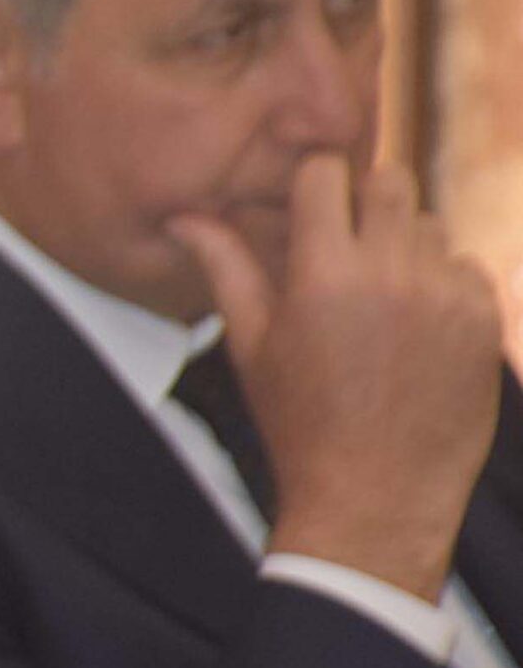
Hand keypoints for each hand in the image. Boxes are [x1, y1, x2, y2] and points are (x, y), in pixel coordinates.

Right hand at [167, 155, 503, 599]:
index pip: (327, 172)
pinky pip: (463, 267)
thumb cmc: (299, 422)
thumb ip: (225, 269)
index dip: (314, 182)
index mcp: (323, 274)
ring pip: (430, 224)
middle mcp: (389, 273)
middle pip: (390, 181)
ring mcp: (444, 294)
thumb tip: (184, 219)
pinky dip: (440, 284)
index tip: (308, 205)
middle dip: (365, 201)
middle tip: (345, 244)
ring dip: (403, 245)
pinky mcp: (482, 319)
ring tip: (378, 299)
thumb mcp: (251, 345)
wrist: (375, 495)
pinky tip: (413, 330)